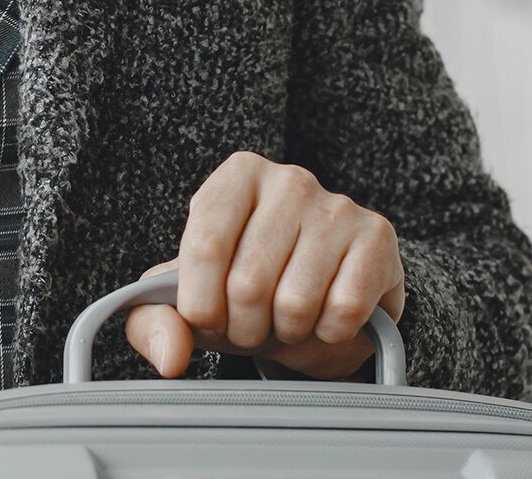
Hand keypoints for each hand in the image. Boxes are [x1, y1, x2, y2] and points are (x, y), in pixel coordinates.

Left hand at [126, 151, 403, 380]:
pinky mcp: (377, 238)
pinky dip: (328, 334)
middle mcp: (288, 179)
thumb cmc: (244, 285)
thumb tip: (170, 355)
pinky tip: (325, 316)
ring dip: (287, 333)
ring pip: (295, 302)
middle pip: (247, 282)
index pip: (204, 246)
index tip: (209, 320)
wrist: (324, 292)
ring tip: (287, 319)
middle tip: (253, 325)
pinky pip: (343, 311)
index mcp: (237, 176)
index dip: (202, 304)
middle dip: (245, 328)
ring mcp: (336, 205)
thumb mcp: (188, 295)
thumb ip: (154, 321)